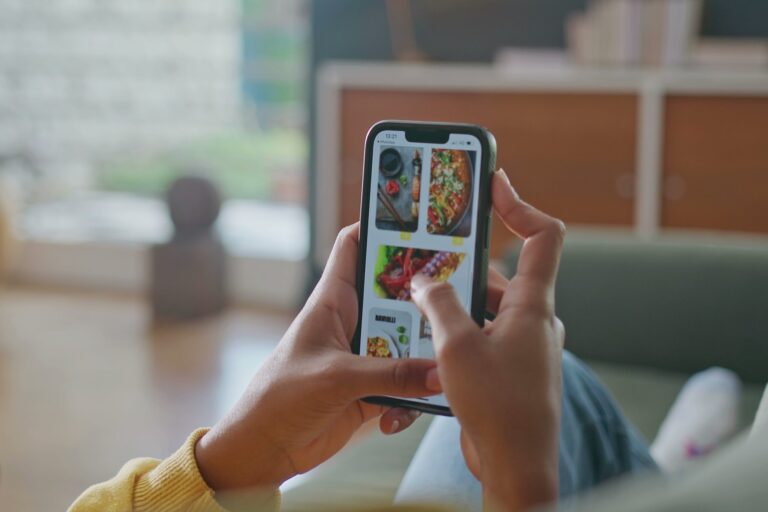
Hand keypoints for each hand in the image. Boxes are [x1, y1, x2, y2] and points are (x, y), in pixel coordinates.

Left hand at [195, 225, 440, 490]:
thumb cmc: (279, 398)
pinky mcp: (373, 388)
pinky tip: (402, 416)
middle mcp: (353, 321)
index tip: (419, 218)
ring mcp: (366, 355)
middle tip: (458, 295)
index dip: (380, 226)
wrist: (263, 449)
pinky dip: (413, 398)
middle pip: (396, 293)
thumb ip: (390, 373)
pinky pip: (407, 383)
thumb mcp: (336, 377)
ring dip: (425, 355)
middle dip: (425, 295)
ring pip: (409, 340)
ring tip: (440, 369)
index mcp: (332, 301)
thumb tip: (439, 371)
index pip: (354, 246)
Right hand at [410, 169, 565, 510]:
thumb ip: (439, 304)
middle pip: (497, 276)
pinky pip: (480, 339)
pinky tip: (428, 348)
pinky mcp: (508, 370)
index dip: (519, 205)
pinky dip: (457, 336)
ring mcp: (521, 347)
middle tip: (426, 264)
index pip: (542, 236)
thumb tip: (426, 282)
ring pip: (484, 311)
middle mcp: (532, 322)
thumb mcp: (457, 346)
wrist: (516, 467)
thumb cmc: (499, 408)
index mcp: (533, 306)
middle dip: (459, 272)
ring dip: (452, 310)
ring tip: (417, 312)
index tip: (493, 186)